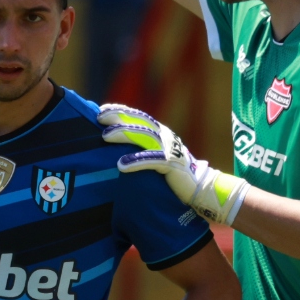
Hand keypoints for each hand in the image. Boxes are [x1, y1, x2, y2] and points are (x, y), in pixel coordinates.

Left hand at [98, 104, 249, 224]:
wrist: (200, 189)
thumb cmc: (172, 175)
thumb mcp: (156, 157)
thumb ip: (141, 149)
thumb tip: (115, 147)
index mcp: (160, 132)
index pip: (138, 116)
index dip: (121, 111)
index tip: (101, 109)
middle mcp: (165, 136)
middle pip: (139, 122)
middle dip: (119, 118)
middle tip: (100, 118)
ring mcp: (170, 149)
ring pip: (145, 136)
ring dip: (124, 134)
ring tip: (106, 137)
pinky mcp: (173, 164)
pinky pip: (153, 160)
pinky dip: (136, 161)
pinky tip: (121, 165)